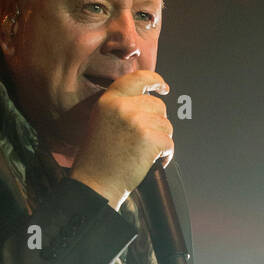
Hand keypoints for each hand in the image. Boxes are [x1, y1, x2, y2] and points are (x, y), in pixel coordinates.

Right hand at [70, 69, 173, 209]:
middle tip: (144, 142)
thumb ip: (122, 108)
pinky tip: (149, 163)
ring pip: (166, 125)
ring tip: (143, 154)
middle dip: (158, 123)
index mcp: (109, 100)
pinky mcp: (149, 138)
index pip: (138, 78)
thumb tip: (151, 100)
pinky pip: (169, 143)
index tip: (163, 87)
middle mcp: (122, 106)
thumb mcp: (102, 122)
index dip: (154, 80)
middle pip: (158, 105)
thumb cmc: (99, 159)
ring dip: (161, 141)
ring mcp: (136, 121)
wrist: (95, 184)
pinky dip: (165, 156)